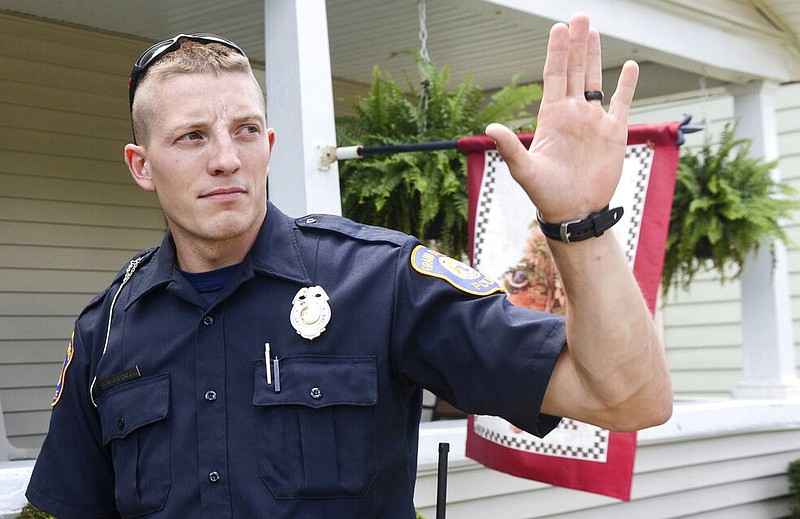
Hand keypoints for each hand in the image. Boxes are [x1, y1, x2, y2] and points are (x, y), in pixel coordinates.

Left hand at [486, 12, 638, 222]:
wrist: (575, 212)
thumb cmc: (546, 194)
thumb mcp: (525, 171)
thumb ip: (510, 148)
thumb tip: (490, 129)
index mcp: (552, 117)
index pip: (554, 75)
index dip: (556, 52)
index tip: (558, 28)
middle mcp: (572, 113)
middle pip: (574, 70)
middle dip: (576, 43)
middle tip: (579, 16)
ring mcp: (593, 121)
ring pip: (594, 80)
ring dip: (594, 56)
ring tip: (594, 31)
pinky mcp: (613, 133)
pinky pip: (622, 103)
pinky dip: (627, 85)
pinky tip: (630, 67)